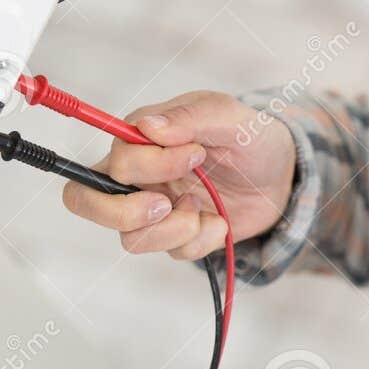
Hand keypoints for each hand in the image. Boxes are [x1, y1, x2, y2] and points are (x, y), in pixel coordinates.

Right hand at [60, 90, 297, 260]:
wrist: (282, 175)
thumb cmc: (251, 138)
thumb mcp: (230, 116)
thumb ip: (190, 116)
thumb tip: (147, 126)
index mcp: (140, 138)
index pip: (110, 160)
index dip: (147, 166)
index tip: (195, 154)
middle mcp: (137, 175)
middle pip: (85, 201)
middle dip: (126, 212)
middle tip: (167, 205)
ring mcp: (153, 208)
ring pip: (130, 239)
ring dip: (175, 230)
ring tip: (205, 210)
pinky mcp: (175, 234)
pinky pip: (172, 252)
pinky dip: (202, 240)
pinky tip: (220, 222)